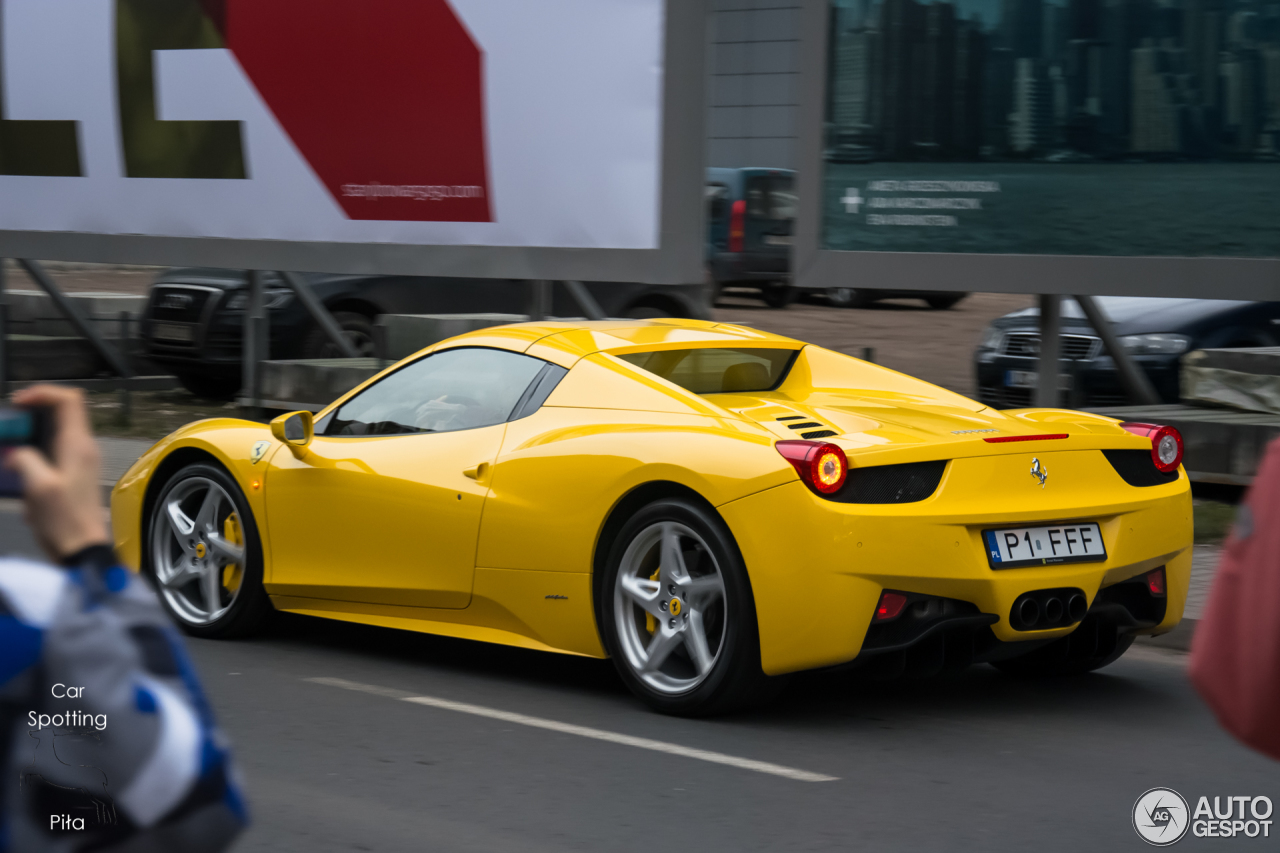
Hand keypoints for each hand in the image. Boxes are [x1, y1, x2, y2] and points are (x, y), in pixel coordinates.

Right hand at [3, 385, 108, 561]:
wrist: (83, 549)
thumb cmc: (64, 520)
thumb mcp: (39, 488)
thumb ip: (25, 460)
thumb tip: (16, 452)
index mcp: (79, 445)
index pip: (69, 400)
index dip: (43, 393)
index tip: (17, 403)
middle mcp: (84, 448)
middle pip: (62, 412)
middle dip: (32, 413)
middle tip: (8, 426)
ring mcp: (81, 461)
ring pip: (56, 432)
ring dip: (31, 433)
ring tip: (8, 446)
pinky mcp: (74, 474)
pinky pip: (54, 450)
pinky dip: (35, 450)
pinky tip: (18, 468)